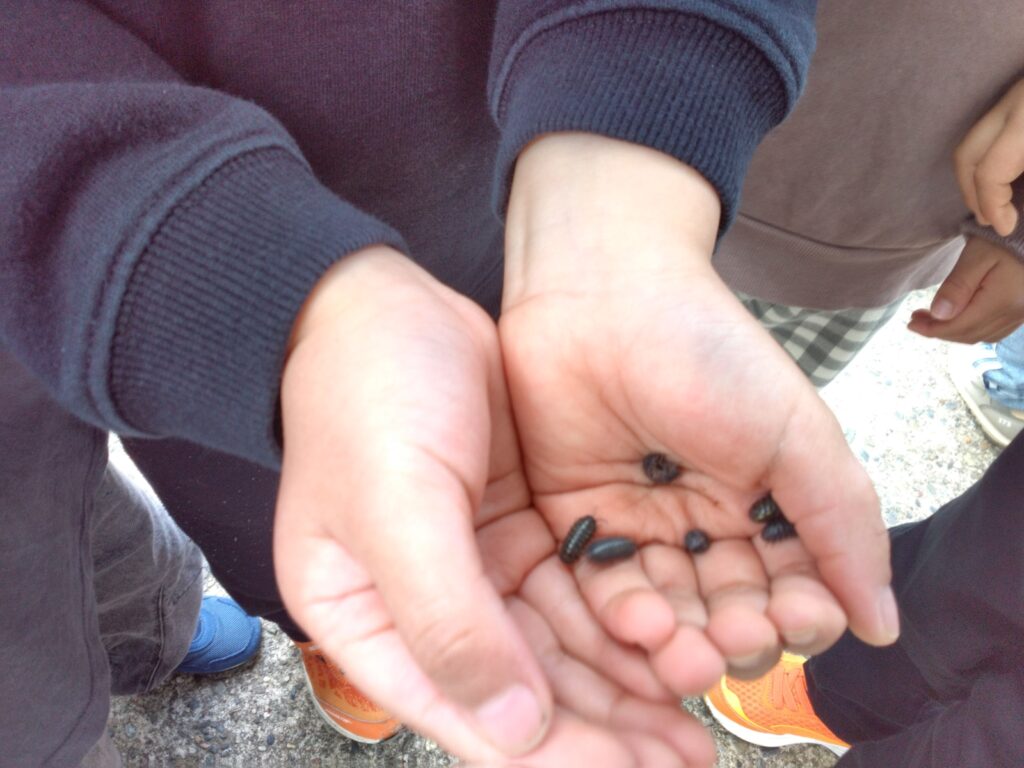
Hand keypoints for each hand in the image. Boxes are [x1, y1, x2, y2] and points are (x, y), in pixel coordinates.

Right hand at [274, 246, 714, 766]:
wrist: (383, 304)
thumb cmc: (363, 398)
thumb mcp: (393, 508)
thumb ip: (448, 622)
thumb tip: (516, 730)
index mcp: (369, 624)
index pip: (468, 715)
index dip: (557, 757)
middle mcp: (424, 610)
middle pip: (523, 695)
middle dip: (607, 732)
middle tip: (689, 757)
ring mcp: (475, 570)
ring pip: (560, 652)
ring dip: (626, 687)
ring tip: (699, 719)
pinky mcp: (517, 532)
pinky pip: (576, 595)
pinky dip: (624, 624)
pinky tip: (675, 646)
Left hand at [502, 135, 898, 693]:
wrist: (600, 293)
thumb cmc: (708, 350)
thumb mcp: (794, 431)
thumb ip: (842, 521)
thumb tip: (881, 624)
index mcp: (764, 506)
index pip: (792, 589)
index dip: (800, 615)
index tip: (799, 617)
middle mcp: (703, 527)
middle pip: (727, 614)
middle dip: (736, 637)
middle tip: (733, 639)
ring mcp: (638, 529)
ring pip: (666, 614)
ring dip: (681, 644)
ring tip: (684, 656)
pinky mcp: (576, 525)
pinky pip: (600, 592)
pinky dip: (622, 620)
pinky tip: (639, 631)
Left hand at [908, 236, 1023, 342]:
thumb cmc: (1006, 238)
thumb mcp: (977, 256)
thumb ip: (957, 286)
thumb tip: (938, 315)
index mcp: (1000, 303)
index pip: (959, 326)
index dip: (932, 329)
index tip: (910, 324)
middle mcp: (1014, 315)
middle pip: (969, 334)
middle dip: (939, 331)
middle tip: (917, 320)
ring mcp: (1022, 315)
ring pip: (982, 335)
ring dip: (955, 331)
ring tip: (933, 319)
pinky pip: (996, 330)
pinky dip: (974, 328)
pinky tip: (961, 318)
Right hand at [955, 79, 1023, 235]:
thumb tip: (1012, 219)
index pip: (989, 170)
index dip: (992, 206)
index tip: (1006, 227)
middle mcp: (1015, 101)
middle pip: (967, 152)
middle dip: (970, 192)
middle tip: (987, 217)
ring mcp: (1016, 92)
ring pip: (975, 137)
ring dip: (975, 173)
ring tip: (990, 199)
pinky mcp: (1021, 90)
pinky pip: (994, 126)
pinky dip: (990, 153)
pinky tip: (1005, 171)